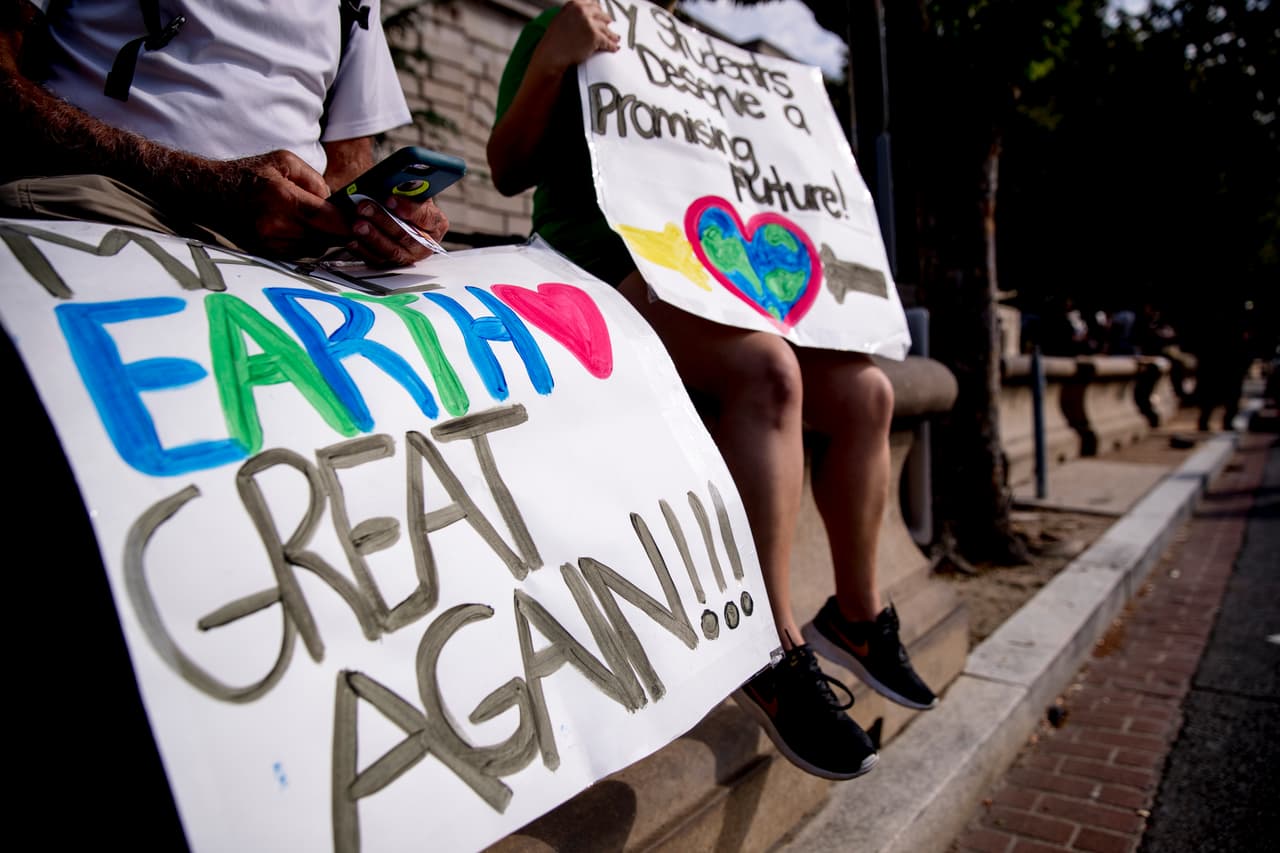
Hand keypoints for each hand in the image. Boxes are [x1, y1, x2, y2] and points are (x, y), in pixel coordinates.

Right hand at [220, 150, 348, 258]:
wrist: (209, 192)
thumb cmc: (250, 173)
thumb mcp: (284, 161)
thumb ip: (315, 181)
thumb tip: (334, 203)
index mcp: (282, 197)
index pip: (327, 219)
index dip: (348, 223)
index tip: (362, 222)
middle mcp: (274, 224)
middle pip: (324, 237)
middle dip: (338, 231)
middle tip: (349, 223)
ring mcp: (268, 242)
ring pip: (313, 248)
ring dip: (321, 238)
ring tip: (318, 222)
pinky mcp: (264, 253)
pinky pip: (298, 253)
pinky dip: (305, 243)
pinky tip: (300, 229)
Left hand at [349, 195, 449, 268]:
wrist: (386, 209)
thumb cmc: (400, 197)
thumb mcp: (407, 188)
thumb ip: (406, 188)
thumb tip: (394, 185)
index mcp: (435, 223)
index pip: (428, 218)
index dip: (410, 209)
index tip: (390, 199)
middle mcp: (424, 243)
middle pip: (408, 236)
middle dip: (385, 221)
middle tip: (365, 207)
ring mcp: (407, 255)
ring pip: (392, 251)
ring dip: (373, 237)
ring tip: (358, 224)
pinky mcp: (389, 262)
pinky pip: (376, 260)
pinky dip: (363, 250)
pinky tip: (352, 240)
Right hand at [537, 0, 620, 70]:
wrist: (552, 54)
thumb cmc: (554, 40)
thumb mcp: (561, 19)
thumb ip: (573, 14)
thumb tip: (585, 14)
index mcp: (574, 4)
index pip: (592, 3)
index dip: (598, 9)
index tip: (601, 12)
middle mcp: (583, 11)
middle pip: (601, 14)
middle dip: (606, 20)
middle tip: (609, 24)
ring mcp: (590, 23)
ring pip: (606, 28)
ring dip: (612, 34)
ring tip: (615, 37)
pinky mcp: (595, 37)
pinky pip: (607, 41)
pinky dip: (612, 46)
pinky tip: (614, 47)